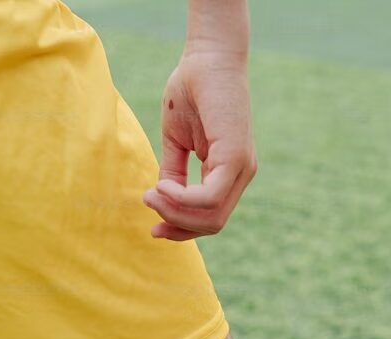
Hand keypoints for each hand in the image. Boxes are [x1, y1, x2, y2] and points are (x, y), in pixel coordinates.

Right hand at [141, 51, 256, 240]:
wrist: (206, 56)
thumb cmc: (191, 90)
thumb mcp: (176, 140)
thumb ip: (173, 171)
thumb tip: (161, 198)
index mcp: (228, 173)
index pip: (211, 218)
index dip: (182, 229)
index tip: (154, 227)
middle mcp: (240, 175)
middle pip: (212, 225)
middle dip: (176, 224)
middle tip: (148, 201)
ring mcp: (241, 168)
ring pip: (211, 217)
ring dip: (175, 212)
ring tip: (152, 193)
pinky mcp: (235, 158)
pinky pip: (209, 198)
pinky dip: (182, 199)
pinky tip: (163, 186)